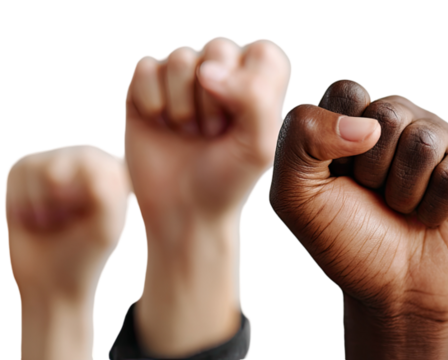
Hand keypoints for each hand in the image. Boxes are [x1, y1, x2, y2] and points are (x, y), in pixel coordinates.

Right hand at [6, 143, 131, 359]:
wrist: (50, 278)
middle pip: (66, 157)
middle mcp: (92, 159)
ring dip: (40, 201)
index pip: (97, 163)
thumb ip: (106, 195)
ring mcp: (60, 160)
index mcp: (118, 172)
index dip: (82, 196)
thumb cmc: (85, 253)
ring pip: (39, 164)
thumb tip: (89, 168)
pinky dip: (21, 198)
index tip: (84, 220)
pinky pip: (19, 168)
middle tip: (66, 222)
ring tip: (53, 220)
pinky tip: (34, 216)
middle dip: (59, 197)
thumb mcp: (105, 229)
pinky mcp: (30, 168)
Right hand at [125, 35, 291, 227]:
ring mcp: (184, 78)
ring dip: (183, 101)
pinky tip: (159, 123)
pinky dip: (152, 98)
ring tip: (189, 131)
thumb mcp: (259, 146)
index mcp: (259, 84)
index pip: (263, 50)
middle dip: (214, 97)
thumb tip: (207, 70)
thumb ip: (254, 98)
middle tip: (213, 133)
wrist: (182, 210)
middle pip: (219, 45)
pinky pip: (146, 67)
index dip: (250, 81)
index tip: (242, 120)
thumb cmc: (228, 179)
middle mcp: (223, 74)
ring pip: (181, 55)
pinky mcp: (147, 86)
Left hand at [270, 78, 447, 358]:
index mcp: (355, 116)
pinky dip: (437, 207)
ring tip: (404, 209)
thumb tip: (367, 124)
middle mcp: (400, 119)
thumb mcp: (296, 195)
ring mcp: (441, 138)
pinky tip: (433, 216)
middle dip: (374, 169)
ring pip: (424, 142)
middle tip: (375, 197)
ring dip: (405, 193)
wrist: (393, 290)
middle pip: (388, 113)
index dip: (337, 141)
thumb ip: (300, 138)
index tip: (338, 176)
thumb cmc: (346, 240)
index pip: (348, 92)